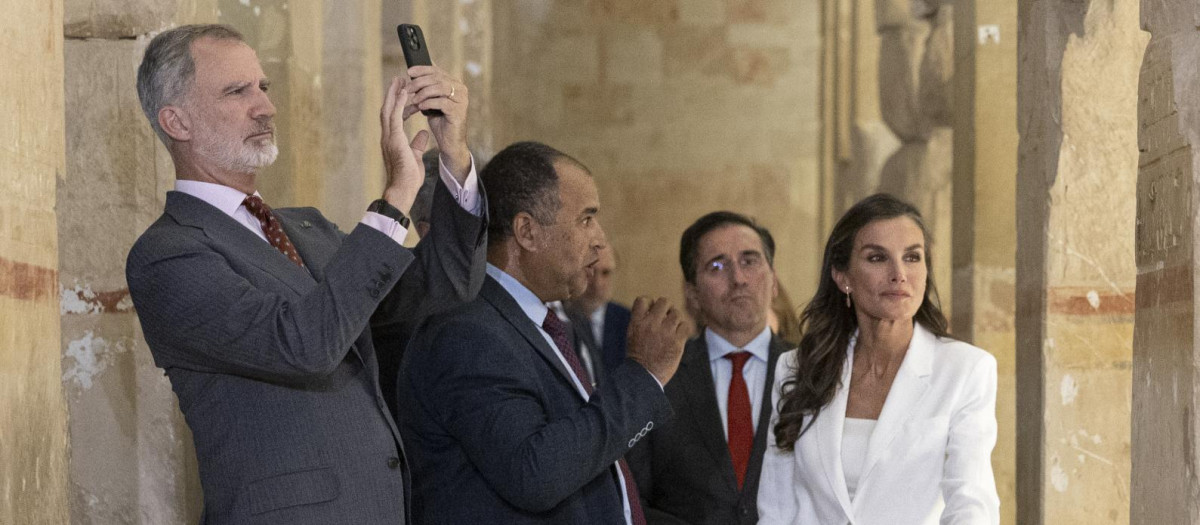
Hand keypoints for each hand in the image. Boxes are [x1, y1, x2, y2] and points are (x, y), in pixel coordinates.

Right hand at [380, 76, 429, 213]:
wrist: (403, 189)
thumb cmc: (408, 177)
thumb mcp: (415, 156)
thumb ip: (417, 143)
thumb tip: (423, 133)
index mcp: (392, 140)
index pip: (392, 117)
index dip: (396, 102)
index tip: (401, 90)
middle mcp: (388, 136)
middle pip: (388, 109)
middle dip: (392, 93)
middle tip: (398, 78)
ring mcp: (389, 138)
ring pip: (389, 110)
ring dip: (394, 94)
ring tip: (400, 80)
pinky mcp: (394, 140)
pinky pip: (395, 118)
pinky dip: (399, 104)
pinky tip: (404, 93)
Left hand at [402, 65, 469, 183]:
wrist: (449, 143)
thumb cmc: (440, 122)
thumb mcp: (431, 101)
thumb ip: (426, 88)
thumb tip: (413, 75)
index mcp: (454, 84)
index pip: (437, 70)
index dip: (422, 69)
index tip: (409, 71)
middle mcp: (461, 89)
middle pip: (437, 77)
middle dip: (419, 82)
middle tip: (407, 88)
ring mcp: (462, 100)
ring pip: (440, 87)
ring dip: (423, 92)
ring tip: (413, 100)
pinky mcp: (459, 112)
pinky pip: (442, 102)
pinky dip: (429, 103)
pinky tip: (420, 107)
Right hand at [626, 297, 688, 384]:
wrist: (643, 376)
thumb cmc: (638, 356)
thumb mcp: (632, 335)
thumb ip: (642, 320)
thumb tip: (654, 309)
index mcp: (637, 322)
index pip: (643, 299)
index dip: (649, 304)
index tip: (651, 312)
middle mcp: (651, 324)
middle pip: (664, 302)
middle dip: (666, 308)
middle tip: (665, 319)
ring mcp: (665, 332)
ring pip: (676, 313)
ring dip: (675, 319)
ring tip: (671, 329)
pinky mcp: (677, 342)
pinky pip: (685, 326)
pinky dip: (682, 330)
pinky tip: (677, 337)